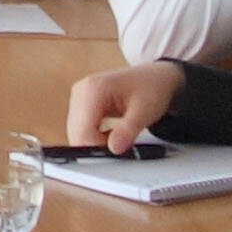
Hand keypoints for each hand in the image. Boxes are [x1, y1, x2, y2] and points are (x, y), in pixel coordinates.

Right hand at [64, 62, 182, 150]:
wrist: (155, 78)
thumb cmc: (152, 88)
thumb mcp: (145, 110)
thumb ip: (129, 130)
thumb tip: (114, 149)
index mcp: (93, 89)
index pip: (83, 130)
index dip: (97, 148)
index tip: (117, 154)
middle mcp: (80, 91)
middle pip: (77, 134)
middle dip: (96, 147)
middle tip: (121, 146)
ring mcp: (78, 98)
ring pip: (77, 134)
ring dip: (96, 143)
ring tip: (118, 137)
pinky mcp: (80, 105)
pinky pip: (81, 130)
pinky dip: (95, 137)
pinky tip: (111, 134)